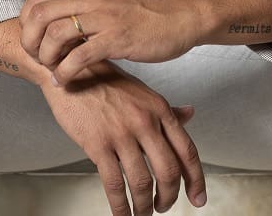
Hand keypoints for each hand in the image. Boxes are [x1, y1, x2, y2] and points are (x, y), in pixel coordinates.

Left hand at [20, 0, 196, 82]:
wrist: (179, 18)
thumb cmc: (143, 15)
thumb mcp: (106, 3)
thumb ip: (82, 9)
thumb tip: (55, 25)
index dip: (26, 22)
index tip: (33, 40)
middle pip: (39, 14)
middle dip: (30, 41)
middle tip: (38, 58)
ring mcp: (104, 18)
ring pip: (55, 33)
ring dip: (46, 57)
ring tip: (52, 69)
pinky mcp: (117, 38)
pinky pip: (79, 56)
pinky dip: (65, 71)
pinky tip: (65, 80)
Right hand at [40, 59, 206, 214]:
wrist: (73, 69)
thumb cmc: (106, 81)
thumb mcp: (143, 92)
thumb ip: (167, 109)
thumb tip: (189, 114)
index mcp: (159, 109)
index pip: (187, 151)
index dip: (196, 180)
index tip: (198, 198)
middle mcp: (145, 122)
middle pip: (169, 172)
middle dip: (169, 198)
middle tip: (164, 208)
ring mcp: (122, 134)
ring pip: (143, 183)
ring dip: (144, 207)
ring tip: (142, 214)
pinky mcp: (98, 144)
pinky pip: (115, 185)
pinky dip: (121, 207)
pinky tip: (122, 215)